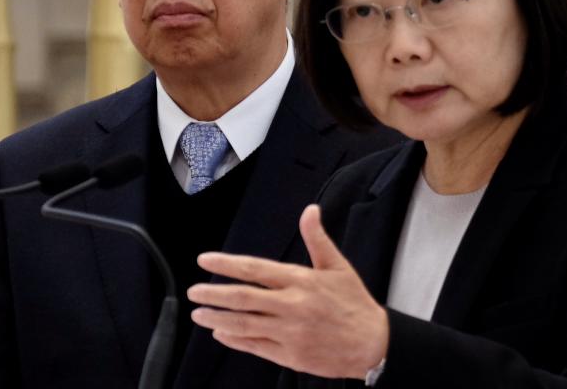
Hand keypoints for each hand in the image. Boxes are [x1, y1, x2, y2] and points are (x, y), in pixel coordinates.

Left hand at [188, 204, 388, 379]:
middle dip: (213, 293)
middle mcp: (292, 306)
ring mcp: (289, 333)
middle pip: (243, 298)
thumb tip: (310, 211)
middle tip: (194, 290)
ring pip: (244, 324)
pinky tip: (221, 333)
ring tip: (199, 313)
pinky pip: (255, 346)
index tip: (205, 260)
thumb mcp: (338, 266)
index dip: (226, 264)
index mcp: (301, 281)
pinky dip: (235, 339)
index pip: (255, 269)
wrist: (373, 344)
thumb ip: (317, 239)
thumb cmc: (354, 304)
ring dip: (217, 318)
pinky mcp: (289, 355)